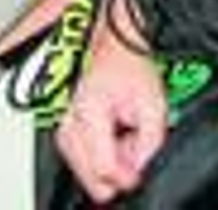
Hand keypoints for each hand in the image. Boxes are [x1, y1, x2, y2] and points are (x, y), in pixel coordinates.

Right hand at [56, 35, 168, 203]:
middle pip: (91, 176)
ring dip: (107, 161)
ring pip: (84, 170)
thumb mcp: (154, 103)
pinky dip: (98, 153)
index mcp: (89, 113)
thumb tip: (137, 168)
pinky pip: (80, 157)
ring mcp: (63, 126)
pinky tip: (111, 133)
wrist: (113, 42)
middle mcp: (69, 122)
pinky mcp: (64, 128)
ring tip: (122, 133)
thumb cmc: (130, 64)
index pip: (104, 168)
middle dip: (116, 169)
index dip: (126, 175)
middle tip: (132, 145)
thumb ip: (150, 143)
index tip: (138, 169)